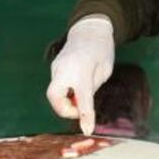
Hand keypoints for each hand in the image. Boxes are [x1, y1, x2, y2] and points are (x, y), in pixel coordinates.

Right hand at [47, 15, 113, 134]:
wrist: (90, 28)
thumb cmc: (102, 49)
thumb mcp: (104, 70)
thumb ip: (92, 89)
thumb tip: (82, 107)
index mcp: (81, 69)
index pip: (82, 99)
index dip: (85, 117)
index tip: (87, 130)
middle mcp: (64, 68)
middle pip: (54, 97)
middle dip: (65, 110)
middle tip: (80, 109)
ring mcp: (56, 67)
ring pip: (53, 93)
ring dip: (66, 101)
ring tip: (81, 96)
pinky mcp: (54, 67)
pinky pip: (56, 86)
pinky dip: (65, 93)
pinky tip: (76, 88)